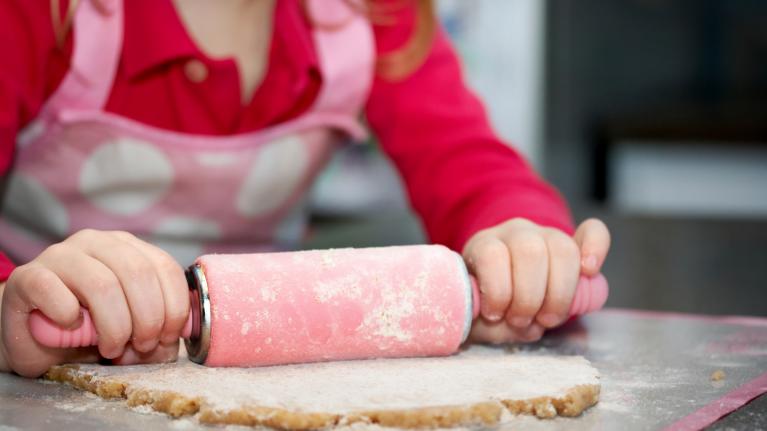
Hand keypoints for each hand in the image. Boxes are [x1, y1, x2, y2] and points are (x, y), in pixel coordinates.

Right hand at [0, 230, 188, 376]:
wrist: (34, 339)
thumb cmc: (89, 331)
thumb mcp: (134, 331)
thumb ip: (157, 332)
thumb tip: (171, 343)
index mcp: (128, 247)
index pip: (165, 266)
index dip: (174, 306)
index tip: (168, 337)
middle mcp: (97, 242)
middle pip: (138, 273)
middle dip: (148, 318)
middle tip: (141, 346)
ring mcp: (60, 255)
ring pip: (102, 284)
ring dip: (115, 325)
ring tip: (112, 348)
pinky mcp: (27, 276)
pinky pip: (53, 289)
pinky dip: (68, 314)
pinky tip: (71, 325)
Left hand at [462, 218, 609, 343]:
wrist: (502, 291)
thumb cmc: (486, 304)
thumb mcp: (477, 317)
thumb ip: (487, 324)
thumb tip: (512, 325)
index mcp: (483, 246)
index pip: (491, 254)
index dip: (497, 290)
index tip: (495, 315)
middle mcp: (515, 233)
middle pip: (530, 252)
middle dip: (529, 298)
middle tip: (523, 322)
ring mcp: (545, 234)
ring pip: (562, 249)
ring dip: (559, 294)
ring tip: (547, 319)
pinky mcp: (573, 242)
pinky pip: (593, 231)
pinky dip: (597, 248)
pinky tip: (590, 271)